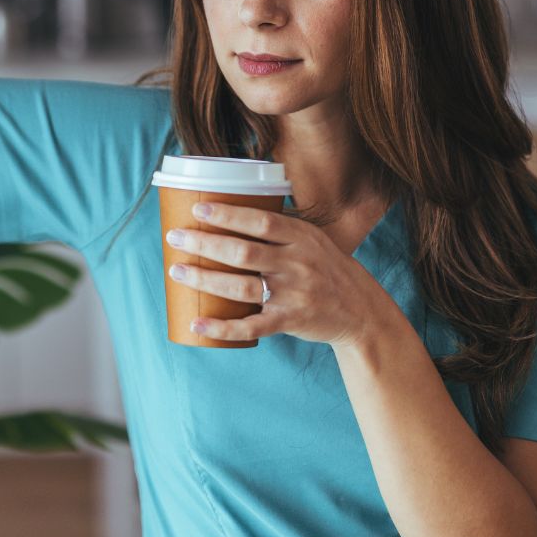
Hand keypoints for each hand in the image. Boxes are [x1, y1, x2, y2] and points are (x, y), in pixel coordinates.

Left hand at [164, 201, 382, 347]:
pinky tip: (197, 324)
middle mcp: (297, 264)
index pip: (261, 222)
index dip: (228, 215)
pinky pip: (251, 327)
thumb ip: (280, 229)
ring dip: (205, 279)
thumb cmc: (326, 269)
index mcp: (302, 238)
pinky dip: (222, 328)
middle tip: (175, 238)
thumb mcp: (313, 240)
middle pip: (244, 252)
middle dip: (205, 244)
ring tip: (178, 271)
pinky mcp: (289, 321)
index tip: (198, 208)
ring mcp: (293, 294)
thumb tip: (232, 209)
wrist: (361, 310)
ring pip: (242, 287)